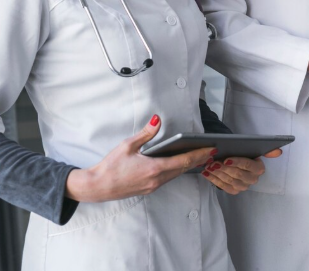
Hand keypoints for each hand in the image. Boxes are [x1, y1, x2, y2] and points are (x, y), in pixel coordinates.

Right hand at [66, 115, 214, 202]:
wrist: (97, 187)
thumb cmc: (110, 166)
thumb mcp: (127, 146)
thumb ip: (146, 133)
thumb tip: (157, 119)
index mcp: (154, 168)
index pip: (184, 160)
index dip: (200, 154)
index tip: (211, 149)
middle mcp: (156, 180)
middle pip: (183, 168)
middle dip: (198, 159)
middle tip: (211, 151)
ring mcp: (153, 186)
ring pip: (176, 175)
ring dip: (188, 166)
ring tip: (200, 156)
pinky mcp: (148, 189)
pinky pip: (168, 179)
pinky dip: (177, 171)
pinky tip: (179, 164)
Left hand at [201, 149, 281, 194]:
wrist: (237, 160)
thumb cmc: (244, 152)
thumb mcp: (255, 149)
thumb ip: (268, 151)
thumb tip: (279, 151)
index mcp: (259, 168)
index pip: (247, 165)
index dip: (237, 162)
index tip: (226, 158)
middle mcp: (252, 179)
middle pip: (237, 174)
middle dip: (224, 168)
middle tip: (213, 162)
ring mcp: (243, 186)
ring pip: (229, 181)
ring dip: (217, 173)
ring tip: (208, 166)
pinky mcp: (234, 191)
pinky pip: (222, 186)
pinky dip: (213, 179)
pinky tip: (206, 172)